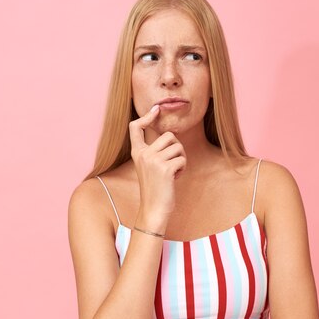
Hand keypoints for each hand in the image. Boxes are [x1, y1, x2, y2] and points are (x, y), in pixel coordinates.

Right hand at [129, 104, 186, 224]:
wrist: (154, 209)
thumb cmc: (155, 188)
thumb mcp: (149, 167)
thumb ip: (154, 151)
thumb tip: (170, 135)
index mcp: (137, 153)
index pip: (136, 127)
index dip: (147, 116)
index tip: (156, 109)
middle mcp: (143, 154)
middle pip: (168, 135)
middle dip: (177, 147)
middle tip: (173, 162)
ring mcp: (153, 161)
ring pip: (178, 147)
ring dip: (181, 159)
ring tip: (174, 171)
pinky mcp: (165, 169)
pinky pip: (182, 159)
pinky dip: (183, 168)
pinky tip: (175, 178)